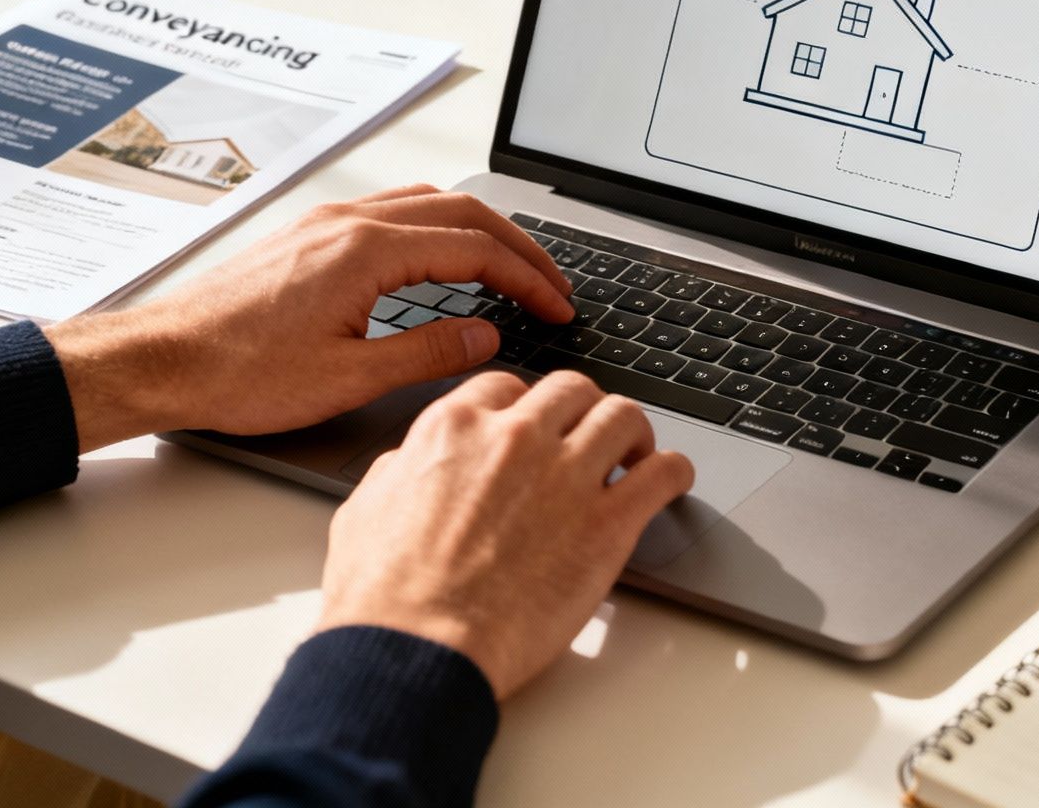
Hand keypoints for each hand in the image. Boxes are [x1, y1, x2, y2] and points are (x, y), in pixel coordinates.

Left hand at [45, 186, 574, 450]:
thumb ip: (429, 352)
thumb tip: (486, 336)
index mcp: (366, 251)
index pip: (475, 250)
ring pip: (426, 203)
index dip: (528, 278)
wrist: (161, 360)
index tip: (558, 306)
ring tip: (509, 267)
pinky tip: (441, 259)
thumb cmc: (239, 373)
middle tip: (553, 284)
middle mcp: (348, 221)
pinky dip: (436, 228)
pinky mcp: (308, 235)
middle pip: (461, 212)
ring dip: (477, 231)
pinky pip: (392, 211)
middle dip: (517, 247)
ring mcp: (326, 222)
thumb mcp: (349, 378)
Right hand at [315, 369, 693, 698]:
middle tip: (589, 438)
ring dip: (633, 433)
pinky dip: (674, 471)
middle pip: (572, 390)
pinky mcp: (608, 524)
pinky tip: (671, 482)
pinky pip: (663, 473)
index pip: (508, 387)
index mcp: (454, 428)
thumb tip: (410, 466)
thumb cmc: (384, 597)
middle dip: (583, 410)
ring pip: (623, 415)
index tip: (537, 428)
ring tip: (634, 456)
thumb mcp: (365, 511)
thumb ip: (399, 473)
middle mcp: (515, 438)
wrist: (416, 650)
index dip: (527, 407)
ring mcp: (566, 476)